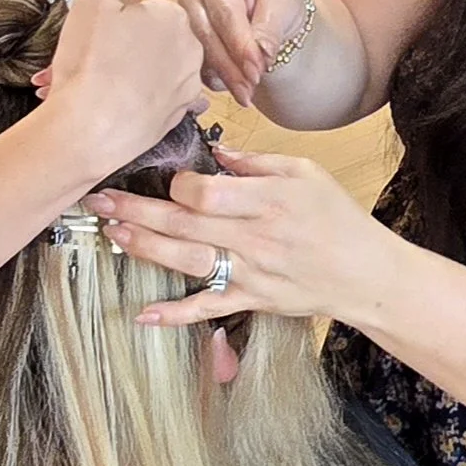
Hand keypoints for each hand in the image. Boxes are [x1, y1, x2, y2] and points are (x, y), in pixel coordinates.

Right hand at [43, 0, 207, 177]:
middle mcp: (192, 49)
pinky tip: (119, 107)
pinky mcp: (181, 116)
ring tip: (99, 87)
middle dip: (128, 51)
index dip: (119, 25)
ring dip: (132, 78)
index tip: (98, 39)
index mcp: (175, 16)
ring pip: (159, 72)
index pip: (149, 12)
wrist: (87, 130)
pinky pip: (163, 101)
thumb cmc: (87, 61)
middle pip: (157, 41)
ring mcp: (190, 85)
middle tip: (93, 62)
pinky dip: (143, 103)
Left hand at [84, 146, 393, 323]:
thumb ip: (258, 162)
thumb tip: (215, 151)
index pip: (206, 192)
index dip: (178, 185)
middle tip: (99, 200)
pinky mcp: (252, 300)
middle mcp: (255, 237)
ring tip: (111, 234)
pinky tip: (144, 313)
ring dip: (145, 248)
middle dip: (136, 210)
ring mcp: (251, 273)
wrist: (366, 273)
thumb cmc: (339, 218)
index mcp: (268, 200)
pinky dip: (176, 314)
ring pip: (187, 260)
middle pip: (185, 223)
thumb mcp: (307, 173)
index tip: (165, 179)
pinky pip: (208, 308)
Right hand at [179, 0, 309, 104]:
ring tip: (248, 94)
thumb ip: (271, 27)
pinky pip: (195, 66)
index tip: (258, 68)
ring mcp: (183, 19)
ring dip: (225, 78)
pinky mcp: (183, 43)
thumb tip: (260, 53)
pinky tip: (236, 86)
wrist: (269, 11)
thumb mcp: (284, 3)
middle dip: (232, 66)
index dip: (241, 44)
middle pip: (207, 35)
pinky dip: (218, 80)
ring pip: (199, 54)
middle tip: (253, 86)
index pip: (225, 12)